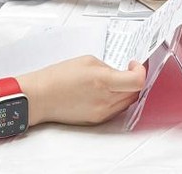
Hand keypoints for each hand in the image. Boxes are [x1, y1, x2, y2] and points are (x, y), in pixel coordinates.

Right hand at [20, 56, 145, 125]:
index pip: (137, 81)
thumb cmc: (58, 77)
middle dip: (135, 79)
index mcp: (103, 81)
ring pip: (128, 102)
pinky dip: (117, 100)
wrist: (40, 97)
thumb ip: (108, 67)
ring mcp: (102, 113)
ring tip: (116, 81)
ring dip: (127, 90)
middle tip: (128, 70)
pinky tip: (107, 92)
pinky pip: (116, 110)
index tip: (134, 65)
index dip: (140, 71)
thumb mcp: (87, 61)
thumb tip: (120, 73)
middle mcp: (105, 100)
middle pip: (135, 92)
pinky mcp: (97, 120)